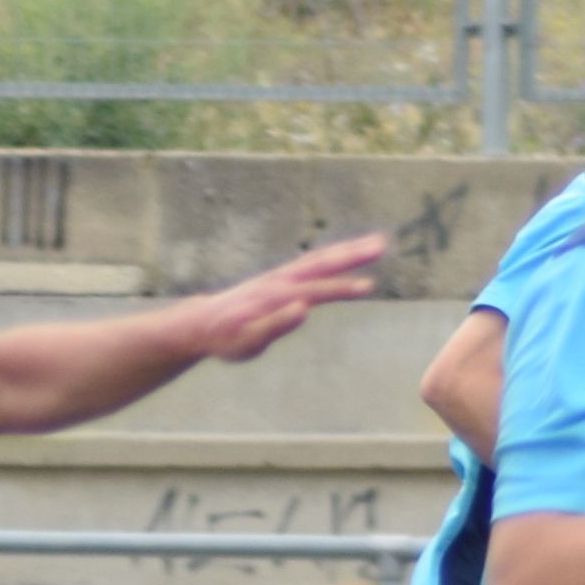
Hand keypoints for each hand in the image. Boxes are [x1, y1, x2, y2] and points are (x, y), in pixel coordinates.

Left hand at [177, 232, 396, 365]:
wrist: (202, 322)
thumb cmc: (225, 338)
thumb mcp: (246, 341)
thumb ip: (274, 325)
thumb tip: (303, 308)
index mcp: (275, 295)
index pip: (315, 290)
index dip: (341, 289)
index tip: (367, 286)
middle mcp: (280, 279)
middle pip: (321, 262)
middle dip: (352, 253)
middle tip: (382, 244)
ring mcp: (281, 276)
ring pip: (319, 258)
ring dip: (348, 249)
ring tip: (377, 243)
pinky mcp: (282, 278)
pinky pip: (313, 262)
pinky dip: (334, 255)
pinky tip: (350, 255)